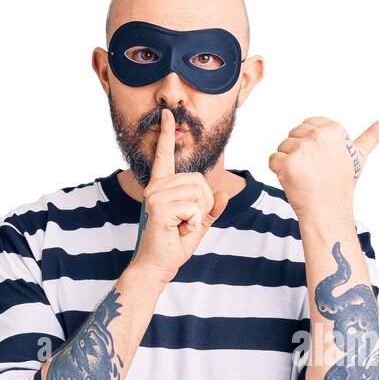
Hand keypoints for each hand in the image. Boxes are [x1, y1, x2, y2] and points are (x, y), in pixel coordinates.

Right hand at [128, 109, 230, 284]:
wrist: (157, 265)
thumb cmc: (173, 245)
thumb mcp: (198, 225)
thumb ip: (210, 209)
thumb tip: (223, 193)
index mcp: (161, 187)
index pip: (164, 155)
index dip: (166, 134)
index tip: (167, 114)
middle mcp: (156, 187)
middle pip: (199, 181)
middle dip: (203, 204)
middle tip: (187, 221)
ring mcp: (155, 195)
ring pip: (198, 194)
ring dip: (198, 215)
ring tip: (181, 226)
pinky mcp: (159, 207)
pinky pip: (193, 208)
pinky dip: (193, 223)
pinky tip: (178, 230)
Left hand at [268, 116, 378, 217]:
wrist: (328, 212)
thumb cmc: (341, 184)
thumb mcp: (360, 156)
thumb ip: (375, 134)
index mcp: (334, 130)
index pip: (308, 125)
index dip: (312, 144)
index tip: (322, 160)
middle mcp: (318, 136)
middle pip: (294, 134)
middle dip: (300, 152)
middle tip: (314, 171)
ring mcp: (302, 150)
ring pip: (283, 147)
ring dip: (289, 163)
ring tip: (305, 177)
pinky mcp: (287, 164)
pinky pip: (273, 160)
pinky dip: (278, 172)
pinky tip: (293, 182)